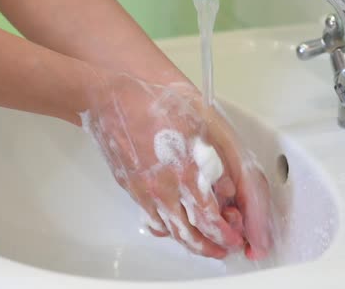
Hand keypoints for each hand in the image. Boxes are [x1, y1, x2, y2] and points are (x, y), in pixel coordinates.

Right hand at [81, 72, 271, 258]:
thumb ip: (222, 157)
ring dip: (188, 240)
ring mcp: (142, 190)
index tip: (233, 237)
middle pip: (188, 235)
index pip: (209, 220)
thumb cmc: (155, 99)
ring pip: (168, 231)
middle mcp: (161, 189)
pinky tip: (173, 222)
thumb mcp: (204, 121)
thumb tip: (229, 187)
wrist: (110, 97)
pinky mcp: (129, 187)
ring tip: (202, 241)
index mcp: (184, 172)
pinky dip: (165, 227)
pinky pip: (150, 218)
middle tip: (223, 248)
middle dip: (210, 247)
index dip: (225, 234)